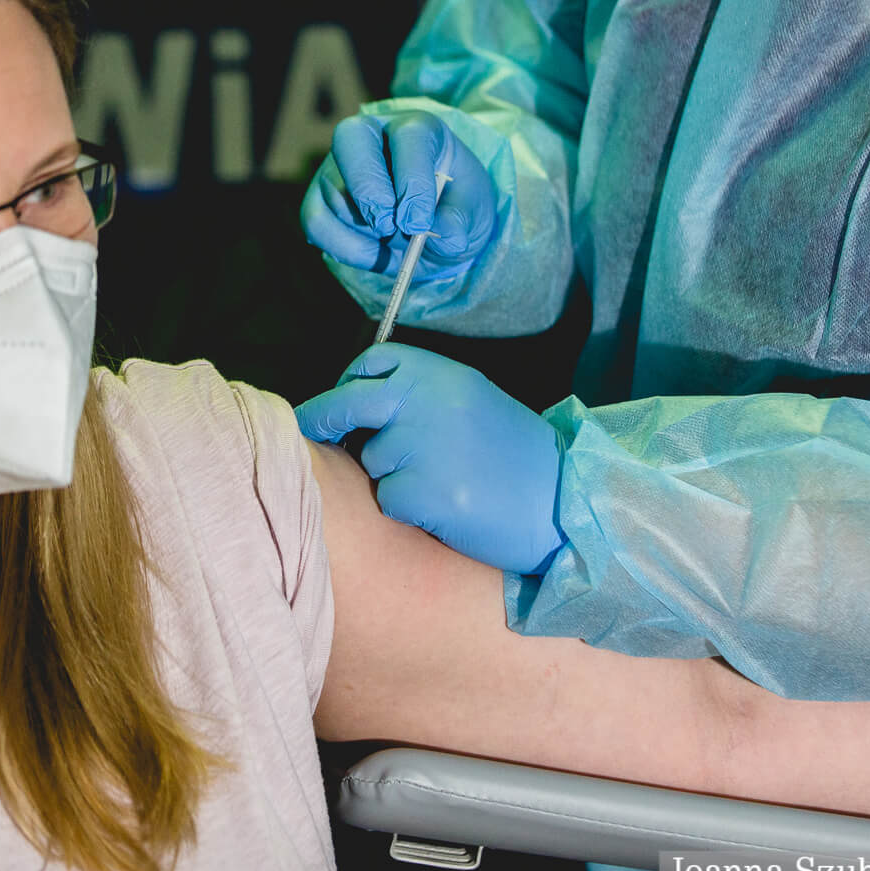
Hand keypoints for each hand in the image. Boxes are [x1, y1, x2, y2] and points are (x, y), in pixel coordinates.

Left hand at [296, 343, 563, 573]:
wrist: (562, 502)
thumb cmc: (517, 456)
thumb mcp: (472, 402)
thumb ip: (422, 395)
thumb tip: (360, 404)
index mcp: (442, 373)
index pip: (374, 362)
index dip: (349, 380)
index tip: (340, 396)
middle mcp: (427, 401)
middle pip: (348, 402)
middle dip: (320, 416)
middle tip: (307, 427)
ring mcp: (424, 446)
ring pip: (372, 460)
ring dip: (391, 475)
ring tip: (442, 481)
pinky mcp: (425, 492)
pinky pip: (388, 499)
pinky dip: (407, 508)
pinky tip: (446, 507)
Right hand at [301, 111, 498, 278]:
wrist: (433, 229)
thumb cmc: (455, 208)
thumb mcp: (474, 213)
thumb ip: (461, 220)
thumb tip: (444, 234)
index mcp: (418, 128)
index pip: (409, 137)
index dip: (413, 180)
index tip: (419, 222)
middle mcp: (372, 136)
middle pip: (351, 138)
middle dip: (368, 187)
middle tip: (388, 226)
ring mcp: (339, 165)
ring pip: (333, 190)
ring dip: (365, 229)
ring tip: (396, 241)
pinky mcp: (320, 198)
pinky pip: (317, 221)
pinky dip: (346, 247)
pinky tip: (375, 252)